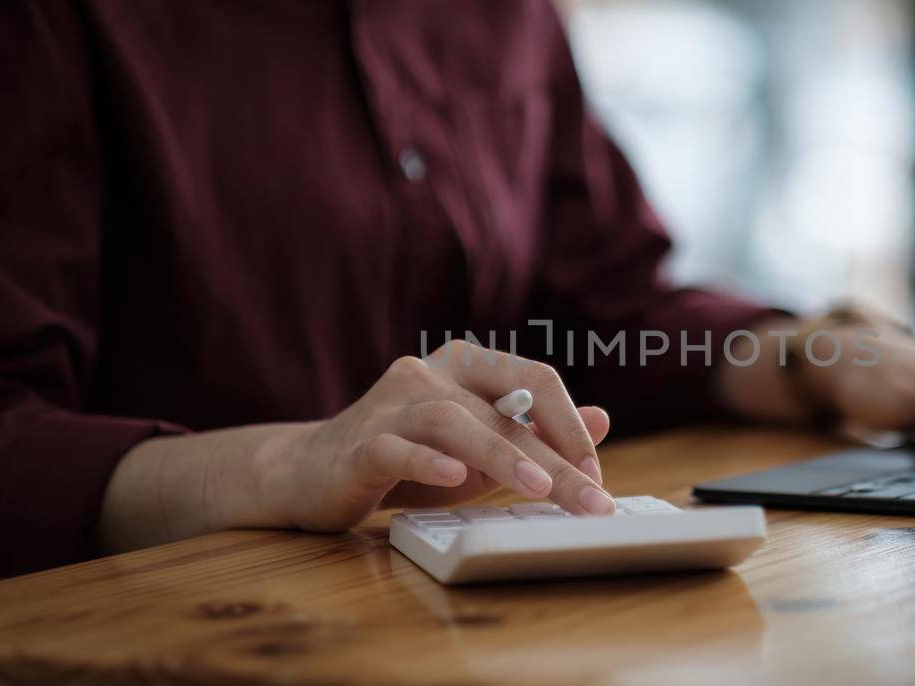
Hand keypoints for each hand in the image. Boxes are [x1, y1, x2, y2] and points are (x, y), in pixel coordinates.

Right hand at [250, 341, 616, 533]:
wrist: (311, 472)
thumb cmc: (407, 460)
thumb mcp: (480, 449)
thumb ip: (535, 434)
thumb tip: (603, 420)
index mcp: (465, 365)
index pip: (534, 378)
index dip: (570, 423)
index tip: (597, 474)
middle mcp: (429, 373)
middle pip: (503, 409)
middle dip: (554, 458)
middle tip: (592, 499)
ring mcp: (391, 404)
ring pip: (453, 421)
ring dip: (500, 455)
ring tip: (538, 489)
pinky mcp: (359, 443)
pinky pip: (397, 447)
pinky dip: (428, 461)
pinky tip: (456, 479)